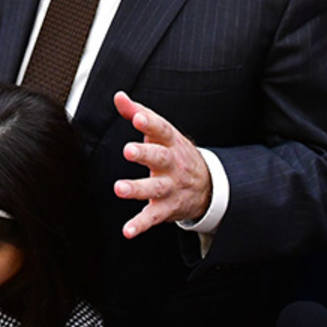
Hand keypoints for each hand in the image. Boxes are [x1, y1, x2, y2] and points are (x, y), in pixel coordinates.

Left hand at [113, 90, 211, 236]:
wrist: (208, 185)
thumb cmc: (174, 152)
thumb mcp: (162, 132)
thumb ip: (138, 113)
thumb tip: (118, 96)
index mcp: (170, 142)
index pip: (161, 129)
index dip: (149, 122)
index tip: (137, 117)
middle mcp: (172, 164)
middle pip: (160, 158)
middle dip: (145, 154)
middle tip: (128, 150)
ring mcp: (171, 187)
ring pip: (155, 189)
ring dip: (138, 189)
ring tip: (120, 189)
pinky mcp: (166, 209)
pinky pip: (152, 218)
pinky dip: (140, 225)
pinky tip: (127, 231)